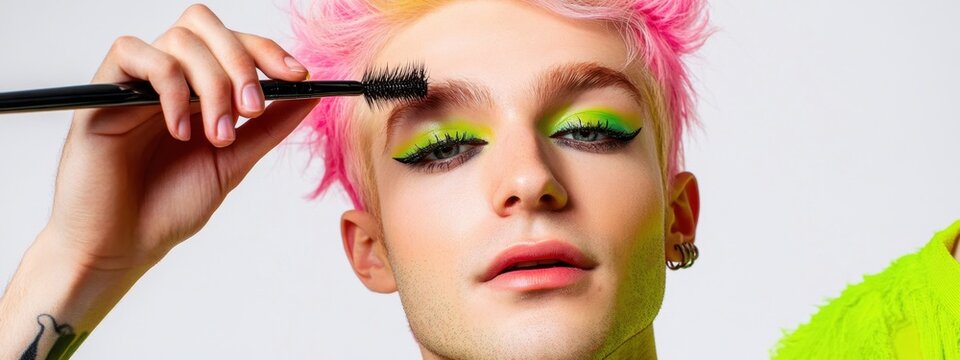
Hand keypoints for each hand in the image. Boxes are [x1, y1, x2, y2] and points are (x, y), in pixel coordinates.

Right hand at [42, 4, 316, 272]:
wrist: (121, 246)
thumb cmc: (167, 207)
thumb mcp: (234, 162)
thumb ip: (269, 127)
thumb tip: (310, 95)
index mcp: (198, 89)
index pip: (234, 42)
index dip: (268, 50)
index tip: (299, 76)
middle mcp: (167, 78)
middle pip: (205, 26)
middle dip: (241, 61)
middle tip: (251, 110)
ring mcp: (134, 83)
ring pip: (179, 40)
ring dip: (211, 84)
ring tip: (217, 136)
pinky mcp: (101, 92)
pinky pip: (134, 53)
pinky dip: (169, 88)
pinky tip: (179, 130)